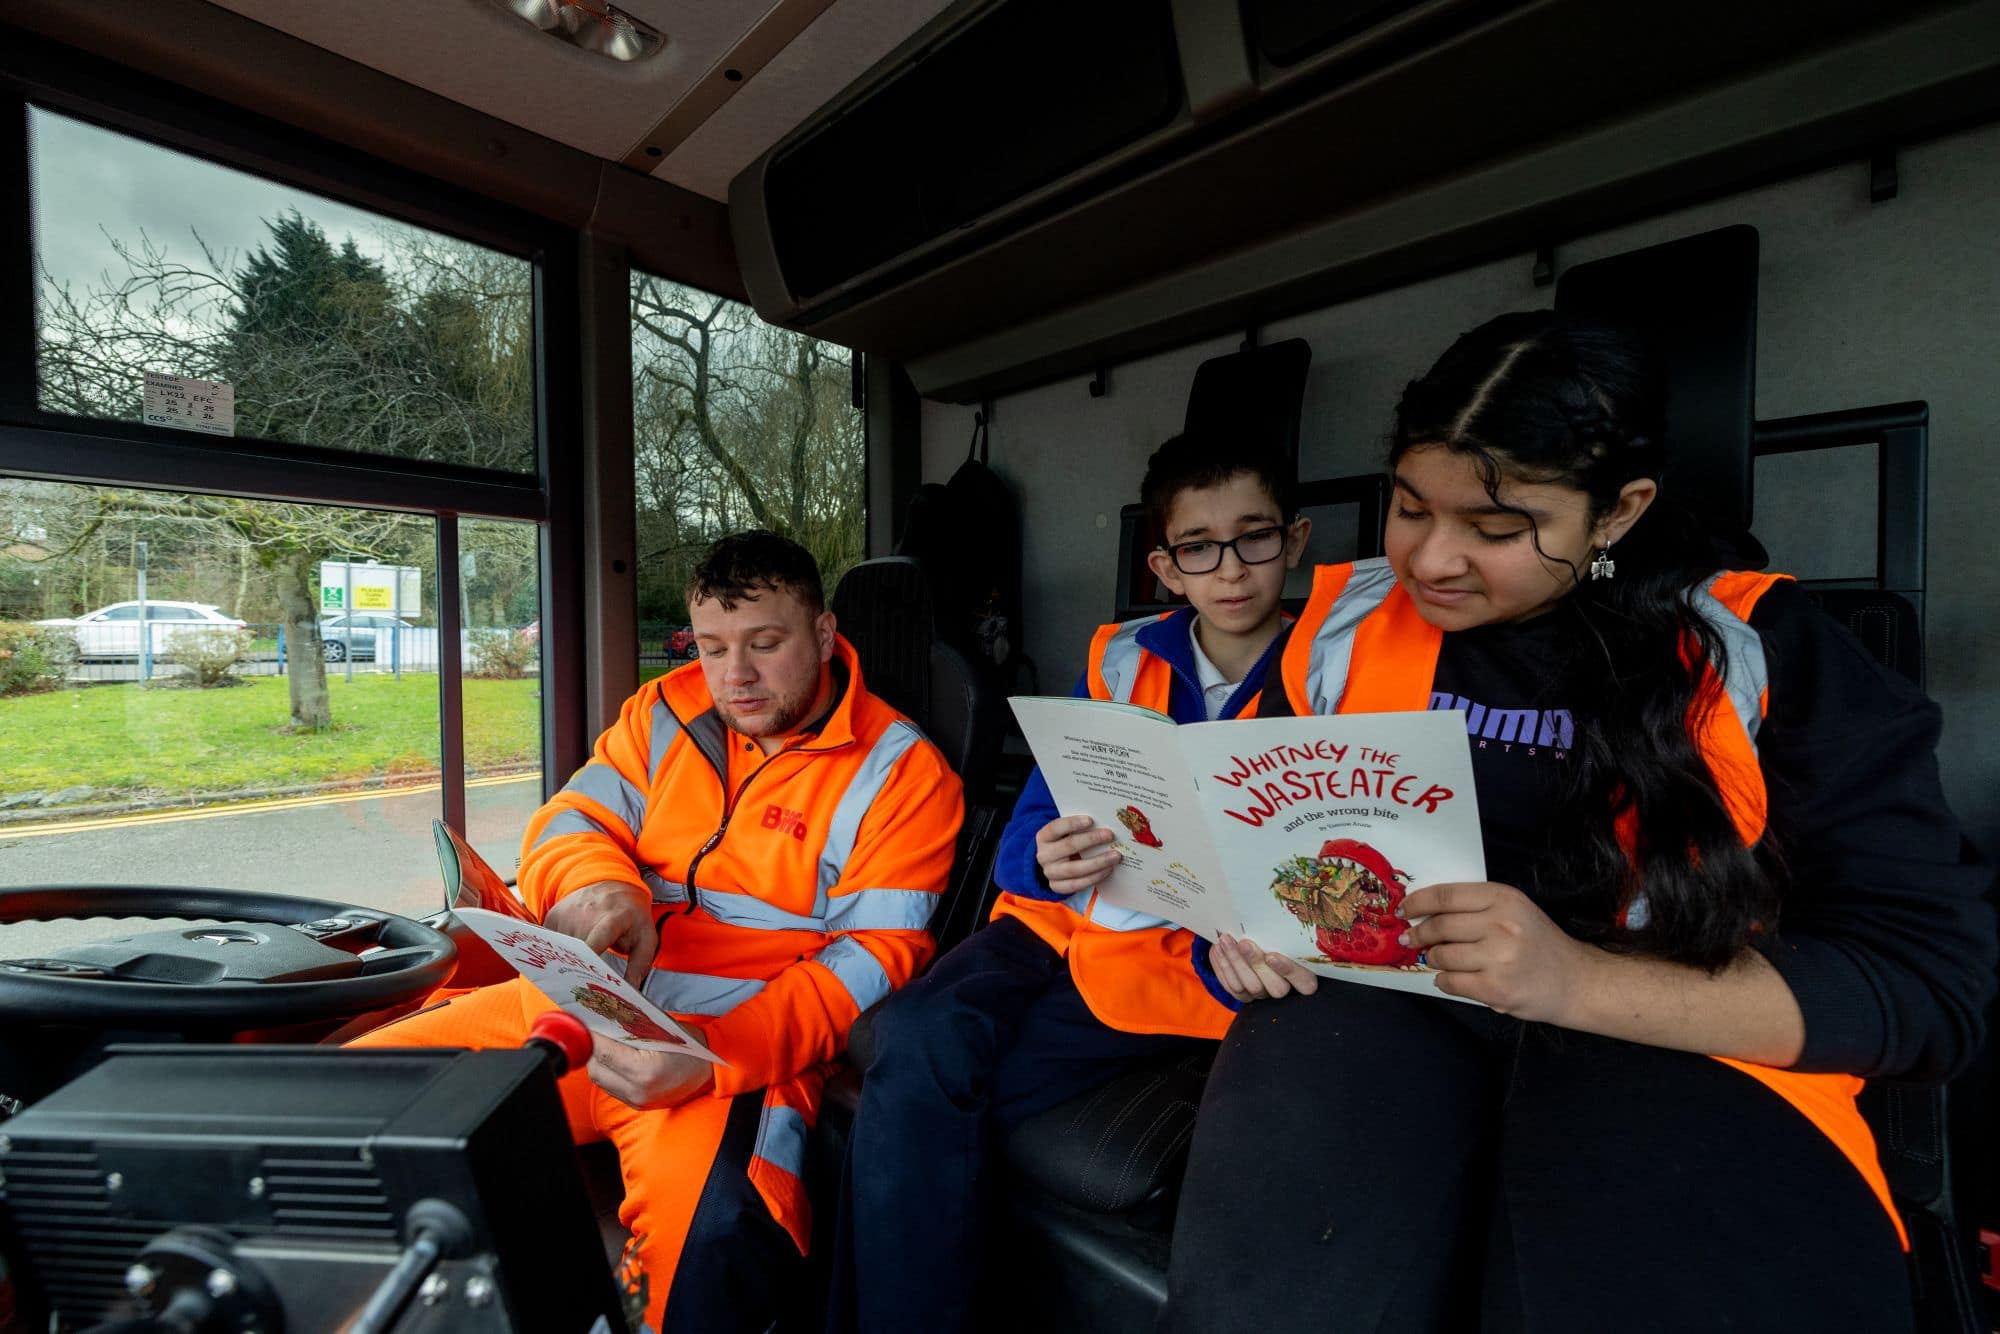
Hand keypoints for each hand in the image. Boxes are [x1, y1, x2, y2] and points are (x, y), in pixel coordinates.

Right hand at [543, 880, 658, 986]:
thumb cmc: (631, 916)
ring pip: (560, 949)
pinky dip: (557, 952)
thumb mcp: (646, 938)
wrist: (614, 884)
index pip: (596, 941)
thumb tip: (629, 991)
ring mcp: (567, 912)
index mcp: (612, 919)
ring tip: (579, 968)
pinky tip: (569, 953)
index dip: (587, 959)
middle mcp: (586, 913)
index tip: (581, 977)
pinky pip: (550, 943)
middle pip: (574, 951)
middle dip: (577, 970)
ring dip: (567, 961)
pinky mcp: (554, 915)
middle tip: (583, 987)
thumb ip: (640, 965)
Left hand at [586, 1033, 714, 1110]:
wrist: (712, 1071)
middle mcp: (638, 1090)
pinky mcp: (638, 1105)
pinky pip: (612, 1087)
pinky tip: (616, 1058)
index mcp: (645, 1070)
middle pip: (596, 1068)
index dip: (592, 1035)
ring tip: (604, 1043)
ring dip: (599, 1061)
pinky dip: (609, 1071)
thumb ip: (630, 1028)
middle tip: (595, 1030)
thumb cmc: (690, 1046)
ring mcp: (637, 1100)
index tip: (586, 1021)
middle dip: (592, 1048)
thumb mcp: (662, 1030)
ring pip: (601, 1079)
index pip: (603, 1052)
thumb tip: (602, 1020)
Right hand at [1035, 815, 1121, 895]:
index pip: (1056, 827)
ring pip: (1074, 869)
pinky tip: (1108, 870)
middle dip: (1091, 840)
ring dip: (1098, 862)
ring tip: (1115, 856)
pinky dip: (1094, 877)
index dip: (1073, 823)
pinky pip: (1077, 885)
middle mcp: (1044, 855)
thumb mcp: (1065, 833)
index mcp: (1044, 837)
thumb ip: (1078, 828)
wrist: (1053, 863)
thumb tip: (1102, 823)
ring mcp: (1050, 873)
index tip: (1091, 820)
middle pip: (1068, 846)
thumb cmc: (1064, 842)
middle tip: (1109, 835)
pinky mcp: (1057, 887)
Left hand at [1209, 933, 1318, 1002]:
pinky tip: (1218, 949)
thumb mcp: (1282, 932)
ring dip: (1235, 962)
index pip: (1305, 983)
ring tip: (1225, 941)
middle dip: (1256, 963)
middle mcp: (1284, 987)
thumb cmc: (1274, 933)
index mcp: (1303, 975)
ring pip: (1251, 987)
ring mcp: (1264, 994)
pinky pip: (1233, 987)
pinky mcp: (1245, 995)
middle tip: (1244, 943)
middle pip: (1276, 988)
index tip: (1271, 954)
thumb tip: (1269, 911)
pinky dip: (1223, 967)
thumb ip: (1281, 931)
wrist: (1249, 938)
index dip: (1289, 971)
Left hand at [1397, 882, 1596, 1020]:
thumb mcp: (1514, 910)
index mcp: (1504, 898)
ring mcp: (1499, 958)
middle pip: (1439, 926)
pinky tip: (1450, 978)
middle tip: (1411, 939)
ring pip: (1441, 956)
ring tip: (1438, 959)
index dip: (1417, 902)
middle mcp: (1501, 924)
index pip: (1446, 896)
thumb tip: (1424, 911)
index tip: (1403, 910)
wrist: (1576, 981)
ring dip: (1432, 959)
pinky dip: (1443, 981)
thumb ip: (1476, 907)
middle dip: (1418, 934)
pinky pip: (1451, 982)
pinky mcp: (1495, 988)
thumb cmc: (1539, 943)